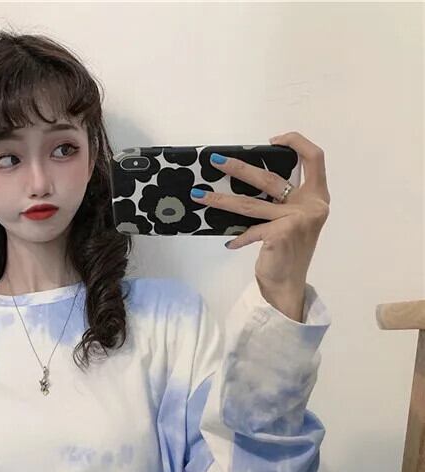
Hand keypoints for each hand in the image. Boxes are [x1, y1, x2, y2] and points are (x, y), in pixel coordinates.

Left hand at [190, 131, 330, 294]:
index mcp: (318, 197)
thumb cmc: (287, 253)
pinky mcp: (281, 233)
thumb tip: (248, 184)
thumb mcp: (291, 222)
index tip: (273, 140)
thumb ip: (282, 203)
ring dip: (221, 199)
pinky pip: (250, 231)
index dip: (297, 143)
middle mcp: (311, 205)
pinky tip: (230, 243)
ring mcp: (297, 219)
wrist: (288, 286)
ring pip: (250, 204)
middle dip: (239, 168)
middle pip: (270, 179)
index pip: (315, 158)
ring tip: (200, 195)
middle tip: (216, 161)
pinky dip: (239, 238)